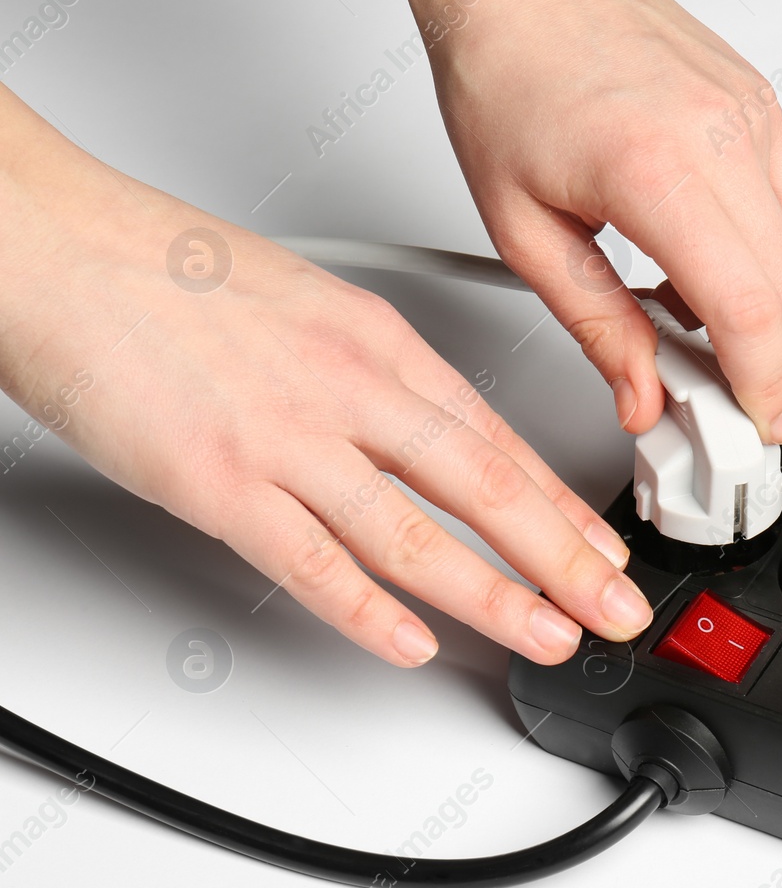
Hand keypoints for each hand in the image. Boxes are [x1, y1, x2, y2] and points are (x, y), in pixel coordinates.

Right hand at [0, 88, 651, 667]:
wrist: (58, 245)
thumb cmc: (169, 271)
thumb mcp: (309, 307)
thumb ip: (371, 376)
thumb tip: (419, 432)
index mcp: (377, 343)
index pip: (497, 440)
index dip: (561, 508)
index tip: (604, 552)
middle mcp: (349, 389)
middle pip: (484, 487)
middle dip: (564, 559)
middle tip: (616, 609)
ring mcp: (286, 439)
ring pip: (415, 533)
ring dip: (494, 595)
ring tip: (548, 636)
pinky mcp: (216, 483)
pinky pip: (310, 561)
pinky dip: (368, 610)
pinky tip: (413, 643)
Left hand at [390, 0, 781, 443]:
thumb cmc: (504, 73)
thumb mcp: (522, 228)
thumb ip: (594, 326)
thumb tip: (639, 395)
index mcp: (654, 171)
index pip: (744, 309)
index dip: (760, 384)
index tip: (760, 420)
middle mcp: (718, 134)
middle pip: (780, 290)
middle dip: (746, 347)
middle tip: (690, 367)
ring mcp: (747, 112)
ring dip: (750, 288)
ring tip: (677, 288)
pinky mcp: (757, 98)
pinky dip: (757, 234)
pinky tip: (697, 233)